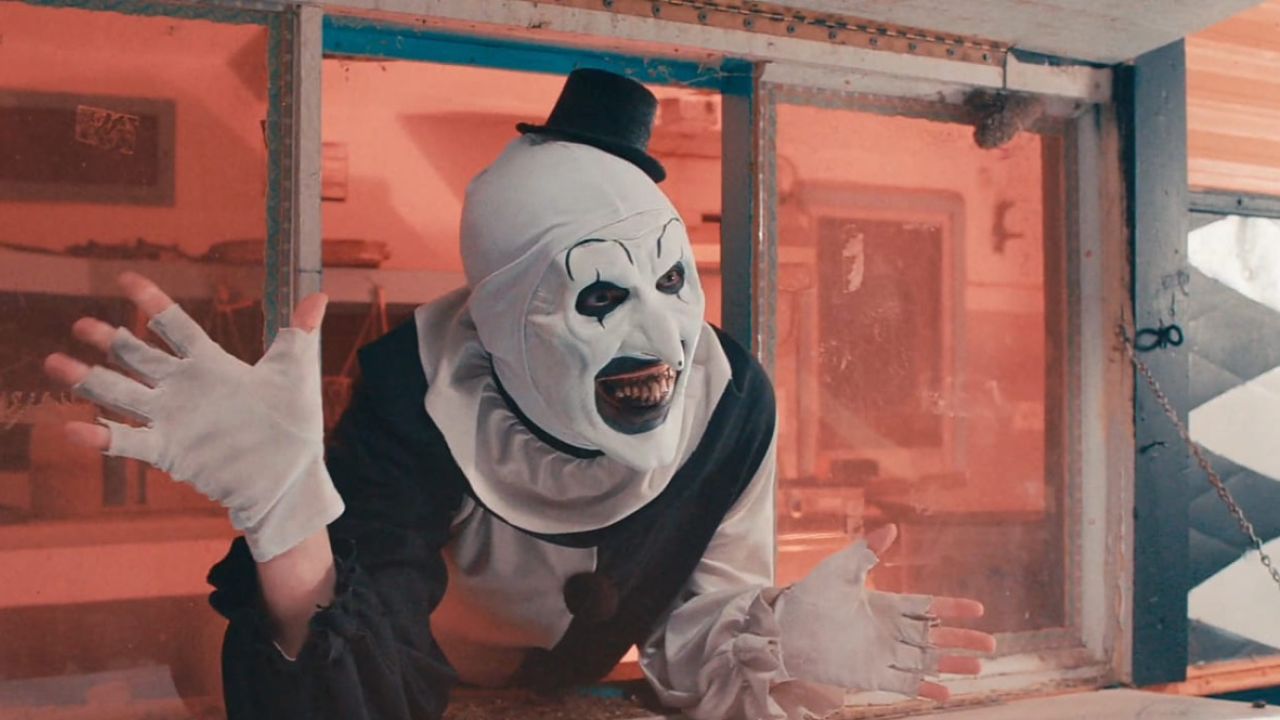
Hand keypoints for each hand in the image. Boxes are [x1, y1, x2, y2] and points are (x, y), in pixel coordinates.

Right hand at [44, 272, 343, 560]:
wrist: (290, 476)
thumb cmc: (295, 425)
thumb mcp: (295, 373)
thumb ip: (299, 333)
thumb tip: (317, 296)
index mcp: (212, 364)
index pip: (175, 325)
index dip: (150, 303)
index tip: (125, 279)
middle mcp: (185, 387)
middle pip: (137, 356)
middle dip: (109, 339)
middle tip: (81, 324)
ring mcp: (172, 418)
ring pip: (122, 394)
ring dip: (89, 380)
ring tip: (55, 363)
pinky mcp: (168, 449)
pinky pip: (127, 442)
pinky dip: (99, 438)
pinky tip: (72, 429)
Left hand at [775, 524, 995, 701]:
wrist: (787, 629)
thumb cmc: (812, 597)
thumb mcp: (841, 569)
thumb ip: (867, 551)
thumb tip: (890, 527)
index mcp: (886, 605)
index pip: (928, 607)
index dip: (952, 609)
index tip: (978, 609)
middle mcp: (889, 632)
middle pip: (935, 637)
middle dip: (962, 640)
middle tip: (991, 644)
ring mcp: (882, 655)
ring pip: (926, 661)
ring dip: (952, 665)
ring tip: (978, 667)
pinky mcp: (871, 675)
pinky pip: (904, 683)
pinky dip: (926, 688)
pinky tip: (947, 693)